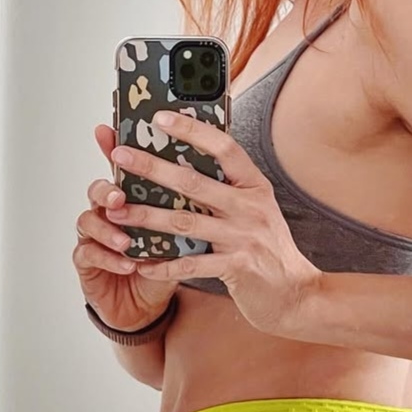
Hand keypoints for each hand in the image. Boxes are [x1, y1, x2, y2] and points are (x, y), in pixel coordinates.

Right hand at [73, 125, 179, 332]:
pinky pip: (89, 254)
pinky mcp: (88, 263)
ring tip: (126, 239)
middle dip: (108, 189)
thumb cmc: (164, 264)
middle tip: (120, 196)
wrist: (150, 306)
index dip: (112, 147)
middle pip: (101, 190)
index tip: (109, 132)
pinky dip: (108, 257)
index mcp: (132, 197)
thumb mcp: (183, 233)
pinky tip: (126, 262)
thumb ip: (190, 205)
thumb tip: (217, 172)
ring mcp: (95, 236)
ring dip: (108, 228)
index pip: (123, 168)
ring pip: (89, 220)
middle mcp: (110, 212)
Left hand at [110, 109, 321, 336]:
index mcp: (254, 186)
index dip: (192, 130)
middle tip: (119, 156)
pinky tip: (142, 263)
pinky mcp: (237, 267)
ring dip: (146, 216)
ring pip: (185, 221)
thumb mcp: (256, 209)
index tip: (160, 117)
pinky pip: (191, 264)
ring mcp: (244, 237)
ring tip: (115, 212)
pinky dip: (163, 265)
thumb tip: (185, 162)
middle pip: (193, 181)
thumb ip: (228, 188)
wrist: (296, 294)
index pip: (223, 147)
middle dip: (151, 167)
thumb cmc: (268, 248)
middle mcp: (250, 206)